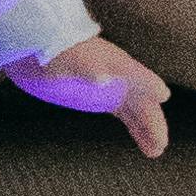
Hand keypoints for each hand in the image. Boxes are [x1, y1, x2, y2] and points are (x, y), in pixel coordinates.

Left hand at [0, 36, 169, 157]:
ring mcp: (109, 87)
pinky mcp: (98, 97)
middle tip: (159, 145)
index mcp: (114, 64)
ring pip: (136, 110)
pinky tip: (141, 140)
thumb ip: (86, 65)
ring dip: (146, 129)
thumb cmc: (52, 47)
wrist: (33, 44)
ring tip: (154, 151)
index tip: (162, 96)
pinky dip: (135, 127)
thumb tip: (103, 77)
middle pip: (141, 99)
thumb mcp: (67, 54)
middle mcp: (117, 76)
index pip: (138, 75)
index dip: (150, 85)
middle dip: (152, 121)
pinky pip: (124, 113)